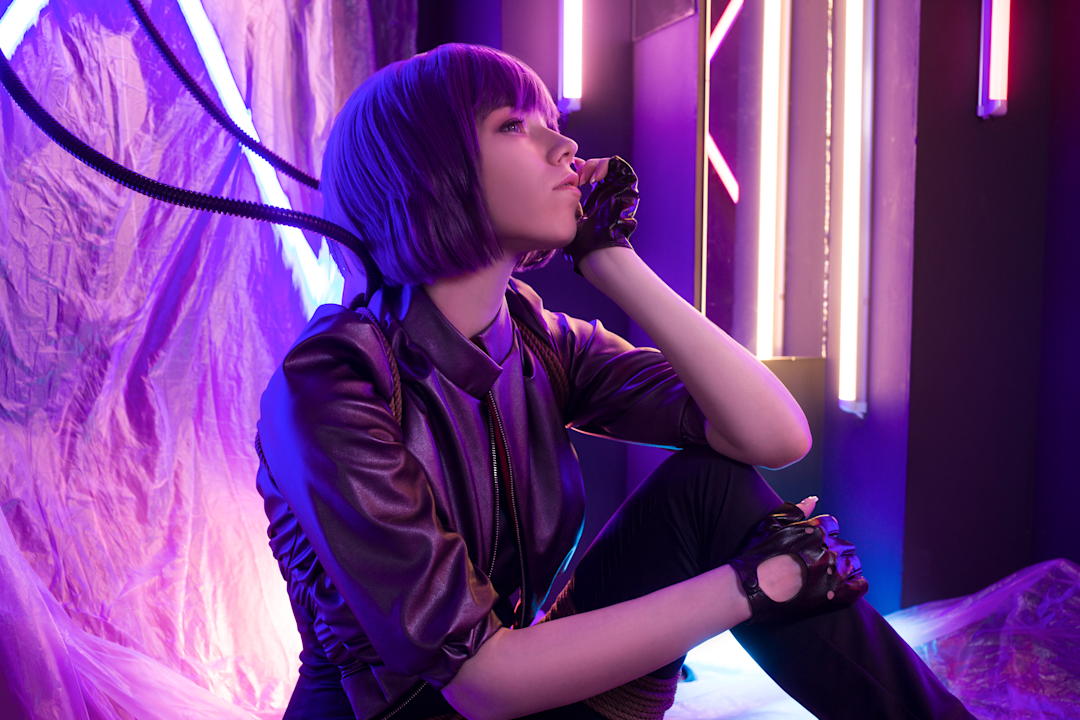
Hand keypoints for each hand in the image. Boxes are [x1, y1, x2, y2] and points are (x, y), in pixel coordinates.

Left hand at [562, 155, 638, 274]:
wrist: (598, 248)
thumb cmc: (583, 240)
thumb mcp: (572, 217)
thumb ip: (569, 203)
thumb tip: (561, 190)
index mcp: (598, 196)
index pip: (590, 173)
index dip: (580, 168)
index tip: (570, 172)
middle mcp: (609, 190)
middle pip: (598, 166)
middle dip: (586, 167)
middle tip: (578, 177)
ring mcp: (619, 188)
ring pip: (607, 163)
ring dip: (594, 165)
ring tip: (585, 178)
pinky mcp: (627, 186)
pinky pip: (617, 165)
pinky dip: (604, 166)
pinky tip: (593, 179)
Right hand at [729, 501, 867, 623]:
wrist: (752, 588)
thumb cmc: (757, 555)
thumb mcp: (771, 525)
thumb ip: (796, 510)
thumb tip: (814, 499)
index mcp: (814, 530)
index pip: (833, 525)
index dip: (825, 533)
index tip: (817, 542)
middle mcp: (828, 549)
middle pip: (845, 545)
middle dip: (835, 550)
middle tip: (821, 560)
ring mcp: (834, 573)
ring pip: (854, 564)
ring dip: (845, 566)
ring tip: (831, 573)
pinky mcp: (835, 594)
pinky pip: (860, 586)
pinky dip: (857, 584)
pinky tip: (846, 585)